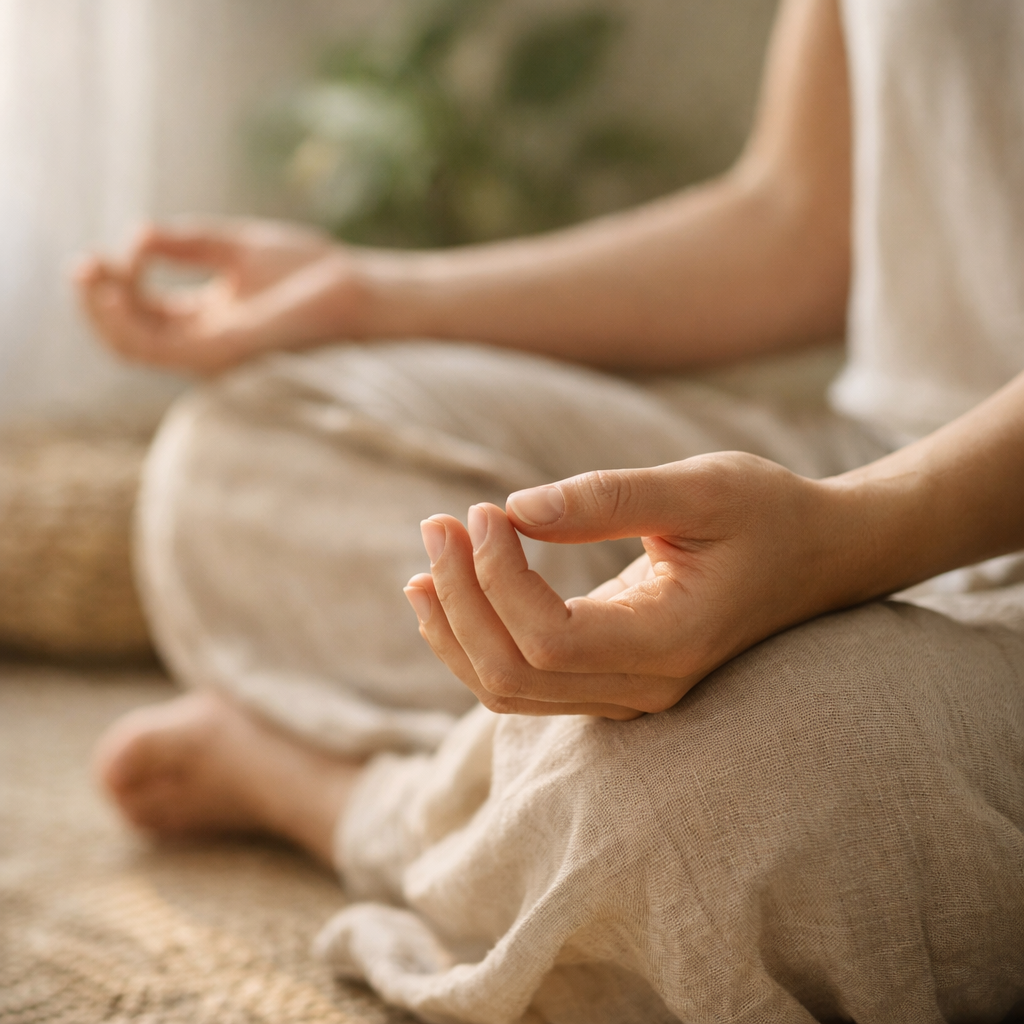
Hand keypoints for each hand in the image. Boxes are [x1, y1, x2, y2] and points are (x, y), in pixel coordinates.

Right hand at [74, 219, 367, 372]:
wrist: (358, 289)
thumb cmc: (311, 271)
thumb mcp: (233, 247)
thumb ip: (185, 244)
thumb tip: (134, 238)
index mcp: (210, 322)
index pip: (144, 316)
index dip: (113, 287)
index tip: (101, 255)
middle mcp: (207, 345)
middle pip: (131, 335)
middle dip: (98, 301)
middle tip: (84, 264)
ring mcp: (214, 354)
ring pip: (134, 347)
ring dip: (103, 312)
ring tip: (90, 273)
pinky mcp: (223, 352)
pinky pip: (156, 348)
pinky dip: (125, 320)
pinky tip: (114, 285)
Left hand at [404, 452, 844, 717]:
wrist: (817, 557)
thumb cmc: (768, 514)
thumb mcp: (702, 486)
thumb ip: (608, 499)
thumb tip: (514, 510)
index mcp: (672, 644)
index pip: (549, 640)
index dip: (496, 578)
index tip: (481, 511)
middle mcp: (646, 689)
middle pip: (513, 675)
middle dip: (460, 600)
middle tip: (437, 524)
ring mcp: (626, 694)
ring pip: (507, 690)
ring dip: (454, 626)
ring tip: (426, 561)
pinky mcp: (609, 680)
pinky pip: (522, 681)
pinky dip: (475, 640)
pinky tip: (448, 593)